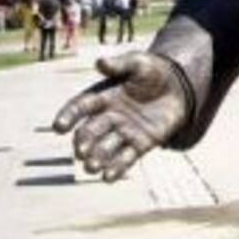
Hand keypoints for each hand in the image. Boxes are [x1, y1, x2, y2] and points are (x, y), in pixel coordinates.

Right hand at [52, 52, 188, 180]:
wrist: (179, 86)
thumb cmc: (153, 72)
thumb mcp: (139, 63)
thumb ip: (120, 65)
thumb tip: (99, 61)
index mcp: (103, 96)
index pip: (81, 106)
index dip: (69, 116)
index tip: (59, 127)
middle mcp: (108, 117)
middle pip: (90, 132)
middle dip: (84, 142)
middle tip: (81, 151)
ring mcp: (123, 132)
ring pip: (104, 149)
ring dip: (96, 159)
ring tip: (92, 168)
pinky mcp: (140, 144)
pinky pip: (125, 159)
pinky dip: (116, 169)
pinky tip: (108, 177)